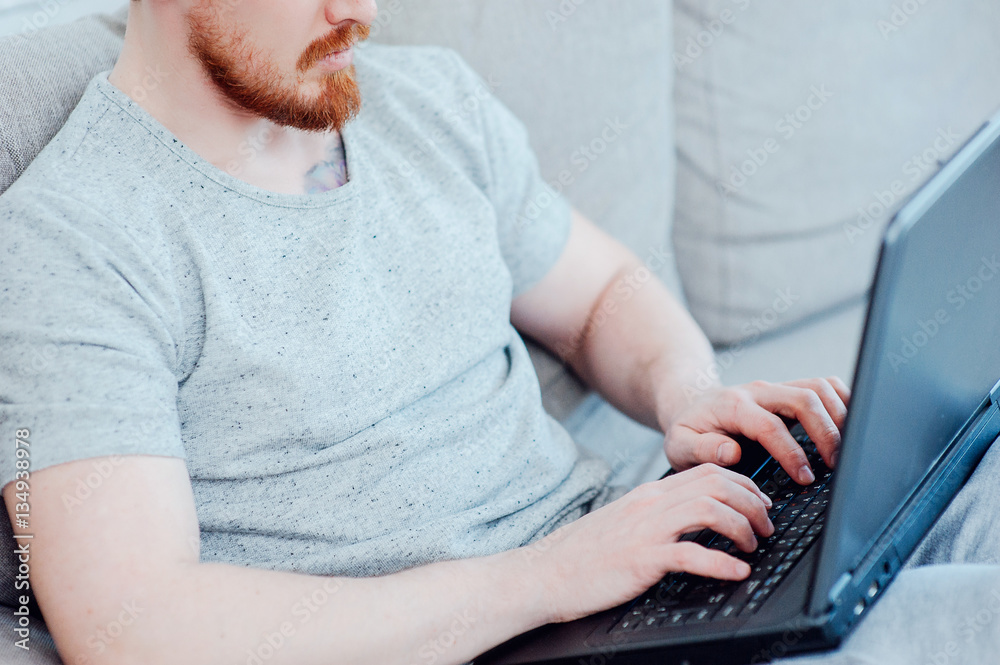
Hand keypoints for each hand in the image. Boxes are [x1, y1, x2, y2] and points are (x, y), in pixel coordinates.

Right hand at [528, 464, 773, 623]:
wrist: (545, 572)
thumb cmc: (584, 554)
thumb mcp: (626, 523)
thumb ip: (658, 516)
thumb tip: (693, 521)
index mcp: (650, 495)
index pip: (708, 472)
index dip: (745, 484)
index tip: (760, 504)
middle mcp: (652, 504)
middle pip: (718, 484)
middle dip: (753, 503)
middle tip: (766, 526)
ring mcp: (647, 530)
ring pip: (711, 510)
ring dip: (743, 528)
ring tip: (753, 547)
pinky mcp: (642, 559)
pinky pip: (692, 555)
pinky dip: (723, 564)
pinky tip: (737, 572)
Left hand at [663, 378, 850, 484]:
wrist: (691, 405)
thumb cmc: (688, 431)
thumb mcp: (679, 446)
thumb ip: (701, 450)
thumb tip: (731, 453)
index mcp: (733, 406)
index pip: (770, 425)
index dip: (791, 452)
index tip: (804, 477)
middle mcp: (759, 391)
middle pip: (804, 398)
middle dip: (826, 432)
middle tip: (836, 465)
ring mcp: (777, 388)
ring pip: (819, 387)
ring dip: (840, 415)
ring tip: (848, 448)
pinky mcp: (790, 390)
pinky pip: (824, 386)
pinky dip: (843, 401)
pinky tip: (850, 426)